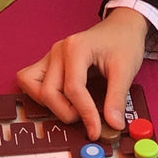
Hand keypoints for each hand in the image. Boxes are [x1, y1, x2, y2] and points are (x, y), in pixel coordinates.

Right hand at [16, 7, 147, 139]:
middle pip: (48, 91)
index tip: (96, 131)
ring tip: (74, 108)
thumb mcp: (126, 70)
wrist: (122, 26)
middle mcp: (57, 51)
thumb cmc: (123, 43)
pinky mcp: (48, 63)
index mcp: (75, 48)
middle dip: (67, 112)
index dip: (86, 114)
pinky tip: (61, 100)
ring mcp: (50, 56)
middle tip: (88, 119)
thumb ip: (117, 98)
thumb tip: (113, 125)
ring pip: (33, 87)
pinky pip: (31, 81)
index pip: (73, 89)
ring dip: (51, 105)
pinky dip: (41, 95)